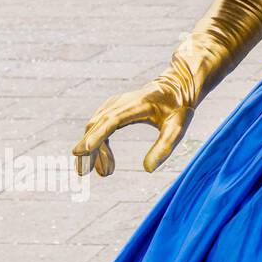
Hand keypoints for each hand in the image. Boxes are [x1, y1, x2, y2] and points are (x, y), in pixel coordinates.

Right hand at [72, 76, 192, 176]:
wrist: (176, 88)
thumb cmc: (177, 109)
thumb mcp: (177, 128)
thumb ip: (164, 147)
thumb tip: (148, 169)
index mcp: (138, 104)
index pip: (112, 120)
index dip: (98, 135)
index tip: (84, 151)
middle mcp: (121, 102)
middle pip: (97, 125)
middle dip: (89, 149)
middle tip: (85, 173)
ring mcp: (114, 104)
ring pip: (94, 127)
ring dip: (94, 151)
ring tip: (106, 173)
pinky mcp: (111, 109)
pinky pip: (98, 127)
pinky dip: (98, 145)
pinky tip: (106, 163)